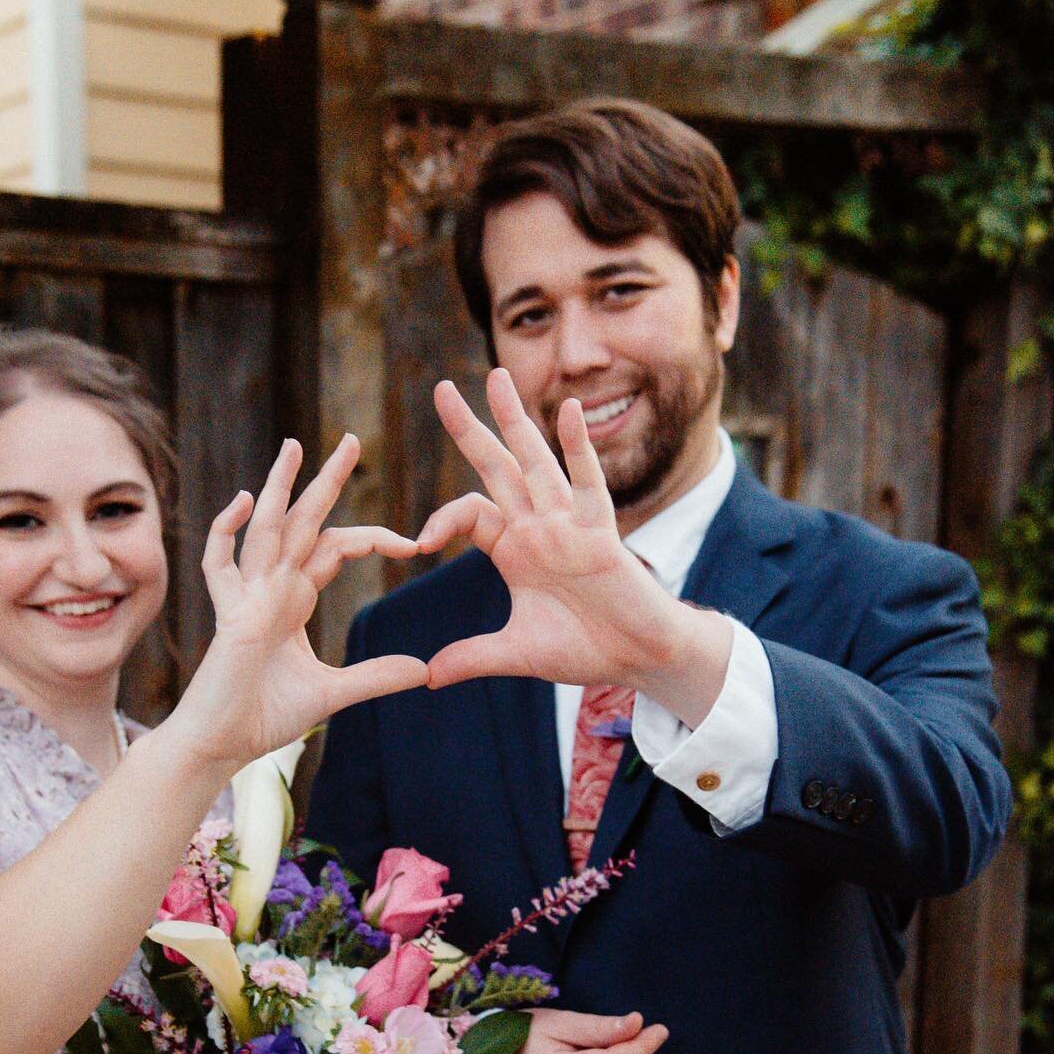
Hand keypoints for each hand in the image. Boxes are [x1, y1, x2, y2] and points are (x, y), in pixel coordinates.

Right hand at [165, 435, 426, 768]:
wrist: (221, 744)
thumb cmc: (264, 717)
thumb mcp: (334, 693)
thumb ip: (376, 677)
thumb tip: (424, 670)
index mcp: (292, 600)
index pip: (333, 548)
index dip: (370, 539)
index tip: (411, 544)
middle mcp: (270, 589)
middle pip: (302, 522)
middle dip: (326, 482)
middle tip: (351, 440)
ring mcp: (246, 598)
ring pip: (265, 530)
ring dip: (279, 487)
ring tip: (295, 446)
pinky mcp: (230, 617)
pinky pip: (221, 566)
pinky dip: (226, 532)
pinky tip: (243, 500)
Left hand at [420, 371, 730, 724]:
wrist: (636, 658)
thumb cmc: (584, 649)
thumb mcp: (516, 654)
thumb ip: (472, 658)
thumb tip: (427, 677)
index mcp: (514, 549)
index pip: (470, 513)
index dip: (442, 520)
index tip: (418, 546)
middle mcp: (538, 527)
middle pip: (498, 467)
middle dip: (470, 430)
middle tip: (441, 389)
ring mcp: (569, 524)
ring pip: (538, 461)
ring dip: (516, 420)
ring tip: (496, 376)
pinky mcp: (601, 532)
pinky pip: (588, 483)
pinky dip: (578, 448)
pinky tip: (566, 411)